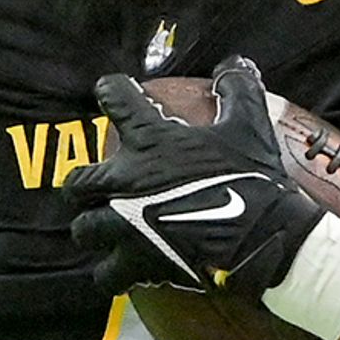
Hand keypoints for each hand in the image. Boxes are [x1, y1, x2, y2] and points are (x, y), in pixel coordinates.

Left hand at [64, 57, 323, 297]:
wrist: (261, 238)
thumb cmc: (252, 178)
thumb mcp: (250, 125)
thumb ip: (237, 89)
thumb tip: (234, 64)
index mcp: (148, 140)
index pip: (114, 98)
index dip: (111, 91)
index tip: (113, 92)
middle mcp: (123, 182)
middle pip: (78, 182)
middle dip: (85, 184)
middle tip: (100, 187)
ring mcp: (124, 227)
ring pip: (84, 230)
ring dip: (94, 229)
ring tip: (109, 232)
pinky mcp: (135, 264)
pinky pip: (107, 276)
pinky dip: (113, 274)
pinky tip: (124, 271)